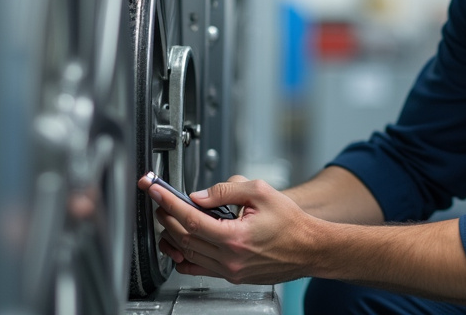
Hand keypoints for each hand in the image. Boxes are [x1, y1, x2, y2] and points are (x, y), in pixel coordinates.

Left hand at [136, 174, 317, 284]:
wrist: (310, 248)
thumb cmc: (291, 223)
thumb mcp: (261, 193)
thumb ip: (227, 191)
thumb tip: (199, 195)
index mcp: (234, 237)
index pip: (190, 218)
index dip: (168, 202)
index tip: (155, 190)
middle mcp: (229, 258)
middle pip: (184, 237)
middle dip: (166, 215)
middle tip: (159, 200)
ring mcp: (230, 270)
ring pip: (188, 254)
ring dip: (172, 235)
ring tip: (167, 218)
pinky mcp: (233, 276)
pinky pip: (199, 268)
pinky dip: (185, 256)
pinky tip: (181, 244)